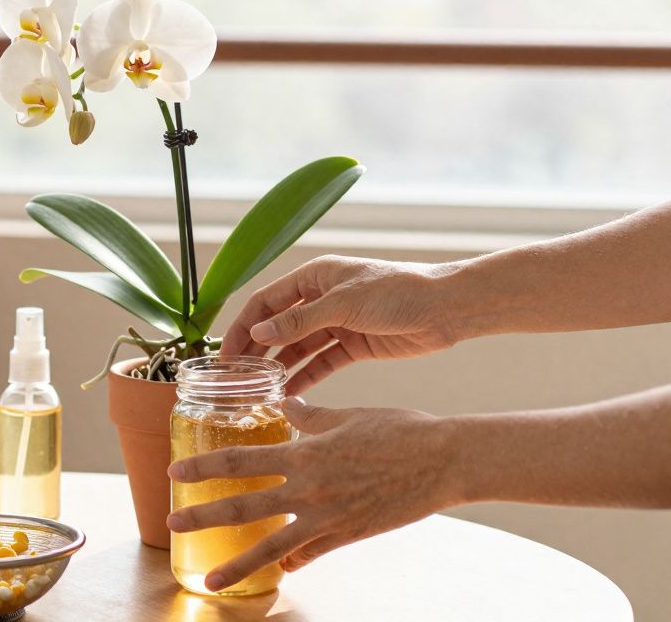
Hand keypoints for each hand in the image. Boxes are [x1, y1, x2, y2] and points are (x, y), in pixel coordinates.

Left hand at [165, 398, 461, 591]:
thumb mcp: (348, 415)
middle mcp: (309, 489)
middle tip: (173, 524)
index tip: (177, 474)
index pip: (241, 460)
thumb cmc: (400, 430)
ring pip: (272, 546)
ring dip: (237, 563)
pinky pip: (311, 553)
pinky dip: (292, 561)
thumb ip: (310, 415)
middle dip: (204, 516)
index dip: (205, 468)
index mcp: (304, 453)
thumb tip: (286, 403)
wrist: (444, 461)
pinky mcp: (349, 535)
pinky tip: (280, 570)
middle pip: (245, 506)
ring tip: (209, 580)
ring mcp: (328, 517)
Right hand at [221, 255, 461, 394]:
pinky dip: (305, 376)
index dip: (243, 327)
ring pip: (297, 347)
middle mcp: (320, 299)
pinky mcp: (354, 345)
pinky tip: (288, 393)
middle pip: (277, 326)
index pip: (265, 302)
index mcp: (313, 277)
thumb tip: (259, 333)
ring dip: (278, 366)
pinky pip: (321, 362)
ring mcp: (336, 323)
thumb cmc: (396, 291)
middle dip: (255, 350)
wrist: (446, 308)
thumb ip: (299, 321)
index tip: (225, 355)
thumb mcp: (343, 305)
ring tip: (257, 390)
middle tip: (234, 378)